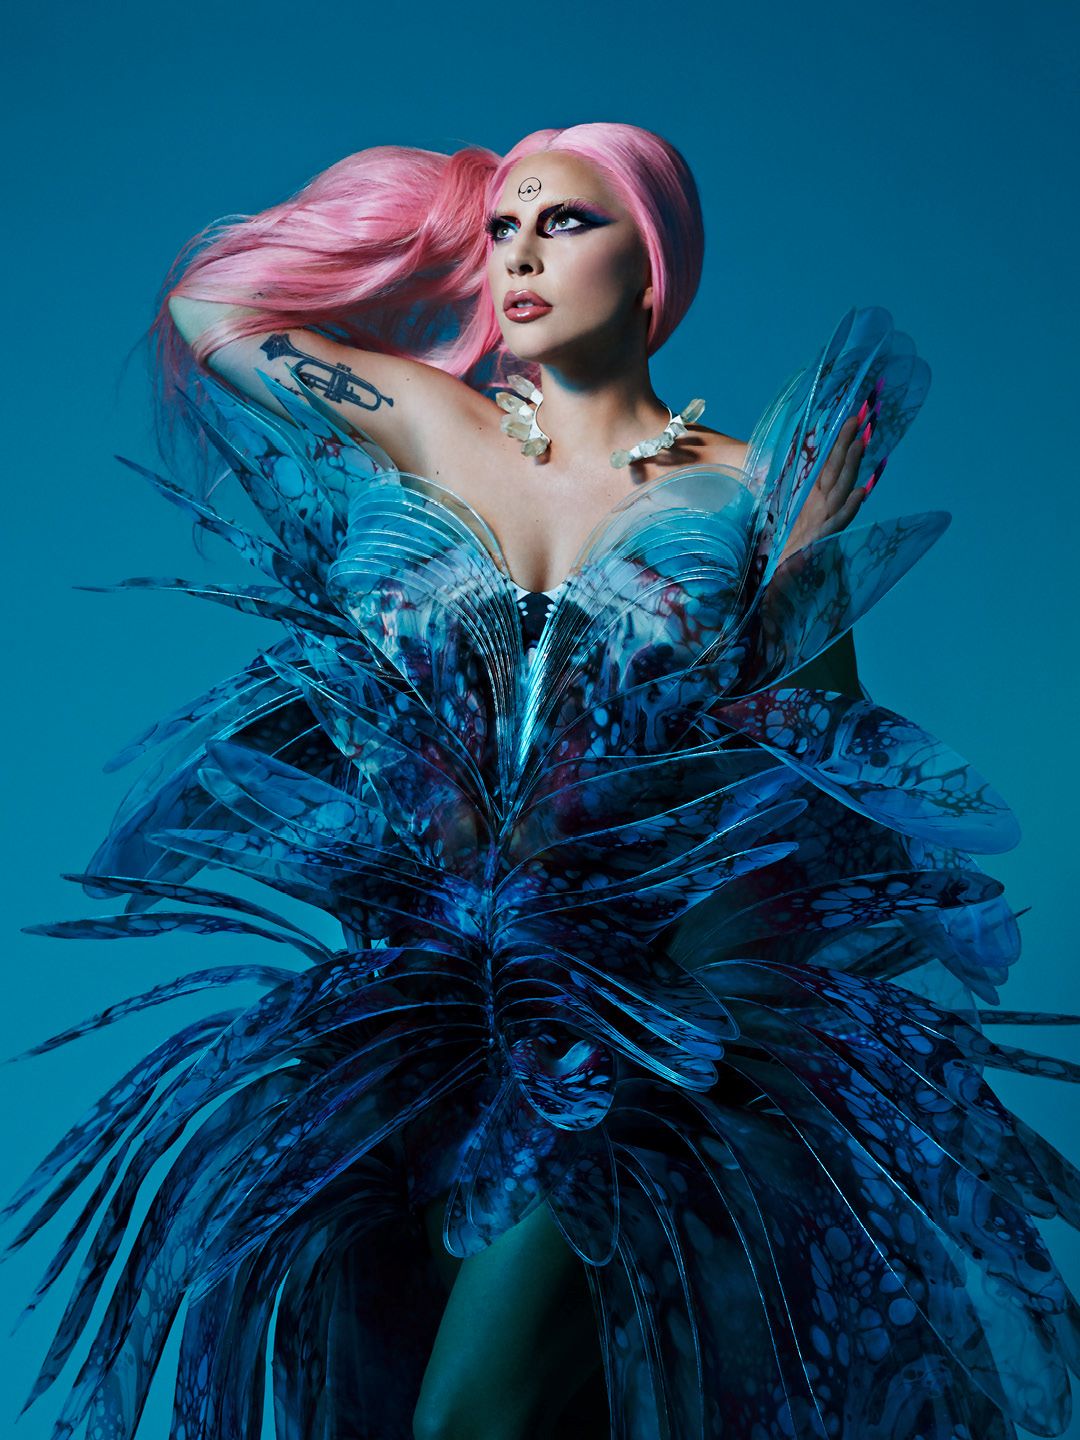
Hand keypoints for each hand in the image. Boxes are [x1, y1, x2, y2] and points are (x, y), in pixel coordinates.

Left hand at [777, 415, 870, 566]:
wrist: (772, 572)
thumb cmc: (778, 538)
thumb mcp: (777, 504)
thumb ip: (784, 482)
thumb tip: (783, 454)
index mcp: (813, 494)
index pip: (828, 462)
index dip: (838, 440)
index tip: (849, 417)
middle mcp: (822, 504)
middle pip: (838, 468)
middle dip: (848, 444)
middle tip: (859, 418)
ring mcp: (824, 519)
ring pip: (842, 488)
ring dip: (852, 466)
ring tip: (861, 444)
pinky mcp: (820, 538)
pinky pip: (838, 521)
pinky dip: (849, 507)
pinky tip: (859, 493)